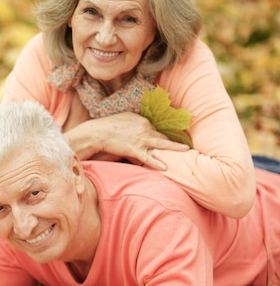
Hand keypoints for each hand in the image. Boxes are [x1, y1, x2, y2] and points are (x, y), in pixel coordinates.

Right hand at [65, 112, 188, 169]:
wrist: (98, 132)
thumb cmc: (110, 125)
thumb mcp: (126, 118)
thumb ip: (137, 122)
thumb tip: (144, 127)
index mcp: (143, 121)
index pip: (157, 130)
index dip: (164, 136)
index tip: (172, 140)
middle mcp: (145, 128)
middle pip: (162, 136)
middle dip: (174, 141)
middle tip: (187, 144)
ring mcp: (140, 139)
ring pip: (161, 144)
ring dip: (174, 148)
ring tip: (186, 151)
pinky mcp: (134, 150)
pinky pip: (148, 157)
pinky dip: (156, 162)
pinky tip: (165, 167)